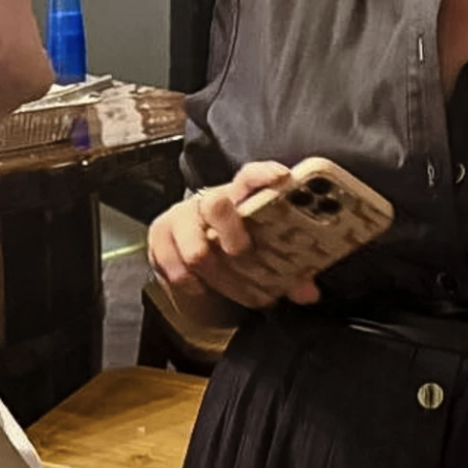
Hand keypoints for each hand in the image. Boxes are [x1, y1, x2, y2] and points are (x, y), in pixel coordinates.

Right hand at [147, 161, 322, 311]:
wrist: (196, 268)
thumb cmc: (237, 252)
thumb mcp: (264, 257)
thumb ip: (290, 273)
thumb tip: (308, 293)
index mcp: (240, 196)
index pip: (250, 175)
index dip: (264, 174)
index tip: (282, 178)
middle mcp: (208, 201)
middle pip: (215, 205)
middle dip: (233, 235)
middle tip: (246, 256)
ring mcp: (180, 218)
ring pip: (196, 250)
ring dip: (220, 278)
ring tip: (237, 290)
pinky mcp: (159, 239)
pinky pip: (176, 269)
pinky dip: (194, 286)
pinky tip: (204, 288)